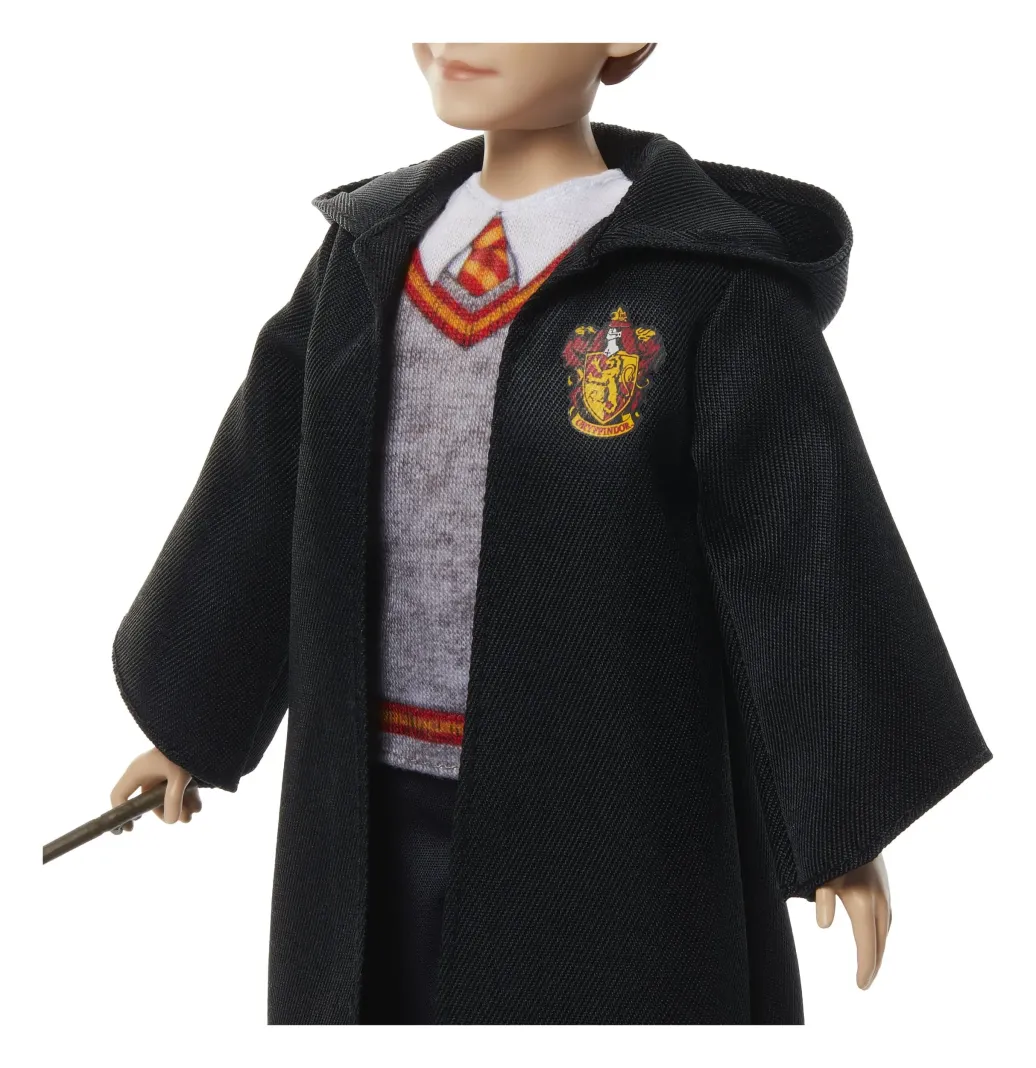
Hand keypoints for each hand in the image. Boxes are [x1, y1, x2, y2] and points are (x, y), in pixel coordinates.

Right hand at [110, 747, 201, 830]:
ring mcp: (162, 771)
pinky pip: (178, 789)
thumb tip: (172, 822)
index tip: (129, 830)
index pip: (119, 796)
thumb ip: (174, 799)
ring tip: (194, 812)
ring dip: (181, 806)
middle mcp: (147, 773)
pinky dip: (187, 798)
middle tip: (184, 819)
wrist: (200, 730)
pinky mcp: (176, 769)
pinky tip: (198, 805)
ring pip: (166, 796)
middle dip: (167, 811)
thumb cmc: (183, 749)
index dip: (121, 815)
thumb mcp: (179, 775)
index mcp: (137, 771)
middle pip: (149, 801)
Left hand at [815, 852, 891, 989]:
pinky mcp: (882, 880)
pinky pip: (885, 912)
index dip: (865, 967)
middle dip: (873, 962)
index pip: (867, 944)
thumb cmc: (830, 845)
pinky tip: (875, 930)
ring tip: (871, 960)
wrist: (851, 816)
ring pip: (885, 925)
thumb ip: (822, 897)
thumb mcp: (819, 871)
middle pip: (879, 939)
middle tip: (866, 981)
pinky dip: (881, 928)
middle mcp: (878, 898)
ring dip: (879, 945)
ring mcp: (883, 889)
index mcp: (862, 900)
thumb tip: (824, 924)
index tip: (861, 986)